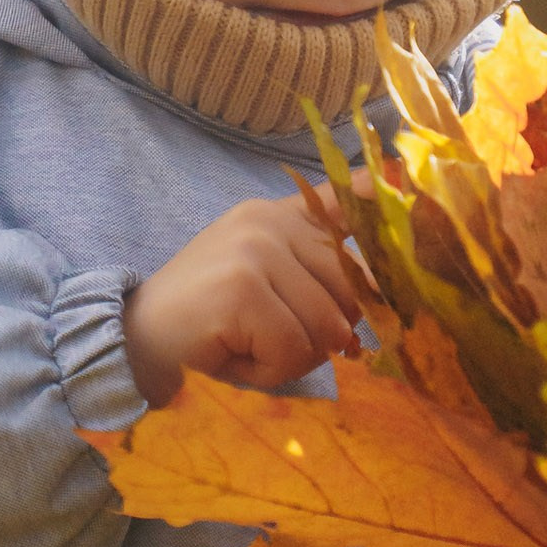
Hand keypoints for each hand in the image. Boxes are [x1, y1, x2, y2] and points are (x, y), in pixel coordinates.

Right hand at [124, 193, 359, 407]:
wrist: (136, 340)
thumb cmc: (209, 323)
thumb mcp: (262, 283)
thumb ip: (310, 269)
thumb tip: (376, 280)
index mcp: (276, 216)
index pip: (340, 198)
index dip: (379, 194)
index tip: (409, 177)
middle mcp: (269, 223)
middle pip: (351, 290)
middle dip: (325, 334)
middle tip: (272, 339)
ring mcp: (255, 251)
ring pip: (327, 326)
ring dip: (295, 358)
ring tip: (249, 346)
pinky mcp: (243, 288)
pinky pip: (294, 347)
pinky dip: (271, 369)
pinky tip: (235, 356)